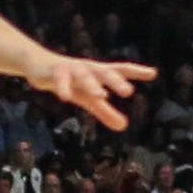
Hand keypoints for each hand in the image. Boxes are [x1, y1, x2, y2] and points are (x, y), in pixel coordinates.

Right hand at [24, 53, 156, 131]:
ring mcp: (71, 69)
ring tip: (102, 96)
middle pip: (104, 72)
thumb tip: (124, 126)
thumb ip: (106, 112)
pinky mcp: (55, 72)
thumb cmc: (70, 82)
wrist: (39, 66)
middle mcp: (88, 68)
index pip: (120, 69)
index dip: (136, 71)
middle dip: (115, 81)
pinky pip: (60, 80)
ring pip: (83, 76)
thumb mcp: (88, 98)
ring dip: (92, 85)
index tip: (153, 73)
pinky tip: (66, 97)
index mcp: (99, 73)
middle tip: (128, 91)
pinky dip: (63, 87)